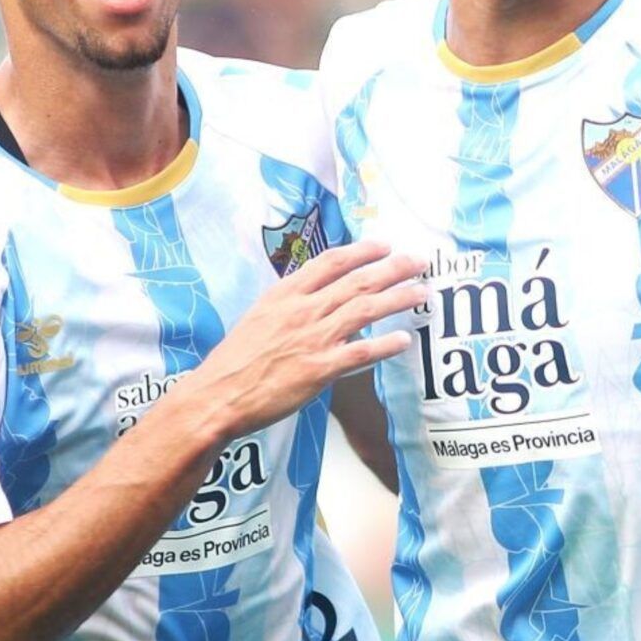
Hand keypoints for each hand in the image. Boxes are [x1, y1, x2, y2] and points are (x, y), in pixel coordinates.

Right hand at [181, 241, 420, 440]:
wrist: (218, 394)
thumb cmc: (235, 360)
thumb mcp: (259, 317)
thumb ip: (290, 306)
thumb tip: (317, 299)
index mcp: (285, 294)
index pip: (330, 262)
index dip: (362, 251)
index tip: (384, 246)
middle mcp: (303, 310)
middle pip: (357, 281)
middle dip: (392, 268)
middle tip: (418, 261)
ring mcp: (313, 338)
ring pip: (365, 310)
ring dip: (398, 299)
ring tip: (421, 292)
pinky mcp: (320, 369)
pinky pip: (361, 352)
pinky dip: (385, 344)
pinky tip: (404, 339)